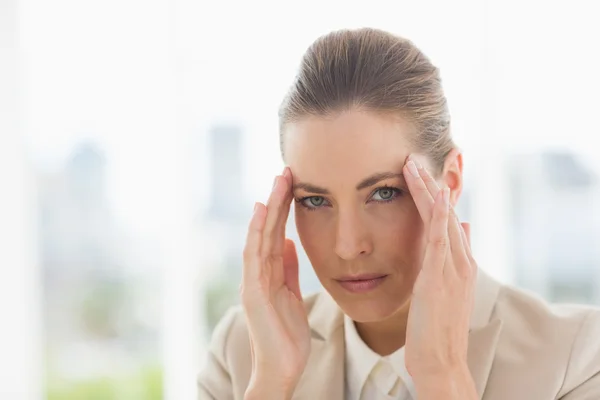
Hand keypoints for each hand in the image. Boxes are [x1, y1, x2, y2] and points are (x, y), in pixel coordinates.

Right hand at [240, 167, 310, 399]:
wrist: (282, 369)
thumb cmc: (287, 336)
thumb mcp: (292, 295)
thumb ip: (288, 269)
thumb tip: (287, 242)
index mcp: (269, 274)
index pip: (275, 234)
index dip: (283, 209)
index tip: (293, 184)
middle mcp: (257, 275)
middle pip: (266, 230)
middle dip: (277, 201)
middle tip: (286, 172)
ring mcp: (253, 283)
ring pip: (258, 238)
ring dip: (268, 209)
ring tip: (277, 183)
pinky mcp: (253, 293)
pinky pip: (254, 258)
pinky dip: (256, 234)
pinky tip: (262, 213)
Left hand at [402, 156, 477, 397]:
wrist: (441, 361)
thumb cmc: (437, 329)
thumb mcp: (446, 290)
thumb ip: (452, 260)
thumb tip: (462, 228)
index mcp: (459, 263)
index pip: (446, 220)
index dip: (434, 196)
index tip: (419, 173)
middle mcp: (460, 261)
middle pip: (444, 213)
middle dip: (429, 184)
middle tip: (413, 157)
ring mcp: (452, 268)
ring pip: (441, 219)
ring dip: (428, 189)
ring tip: (413, 163)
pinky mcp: (439, 277)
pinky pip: (440, 238)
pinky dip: (439, 214)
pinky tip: (435, 194)